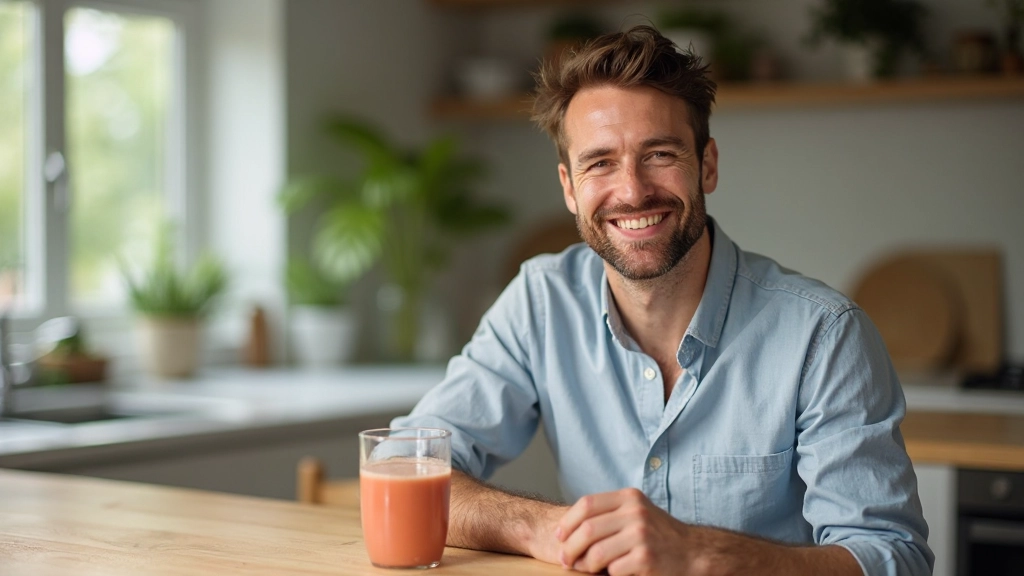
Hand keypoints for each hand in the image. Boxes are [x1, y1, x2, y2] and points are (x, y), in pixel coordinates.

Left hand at [556, 488, 692, 574]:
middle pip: (587, 529)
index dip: (567, 521)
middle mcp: (635, 512)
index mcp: (630, 498)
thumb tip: (567, 528)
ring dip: (585, 565)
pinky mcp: (646, 558)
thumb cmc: (658, 535)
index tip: (559, 536)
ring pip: (596, 553)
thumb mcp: (637, 512)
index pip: (587, 504)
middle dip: (570, 548)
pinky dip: (607, 575)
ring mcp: (641, 535)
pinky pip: (613, 570)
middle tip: (565, 559)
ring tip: (584, 568)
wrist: (693, 552)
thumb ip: (609, 513)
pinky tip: (611, 573)